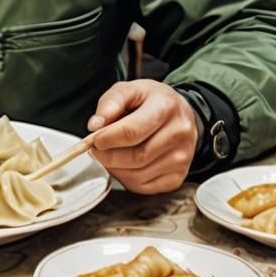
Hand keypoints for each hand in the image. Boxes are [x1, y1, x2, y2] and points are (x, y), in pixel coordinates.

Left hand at [86, 79, 198, 194]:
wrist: (178, 112)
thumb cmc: (151, 101)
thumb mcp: (129, 89)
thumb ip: (110, 103)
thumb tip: (95, 125)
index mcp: (165, 107)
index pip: (131, 132)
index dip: (107, 138)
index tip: (93, 139)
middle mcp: (179, 134)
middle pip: (136, 157)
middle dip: (108, 156)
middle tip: (96, 149)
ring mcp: (182, 158)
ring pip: (138, 175)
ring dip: (115, 169)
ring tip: (110, 154)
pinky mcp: (178, 177)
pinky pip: (144, 187)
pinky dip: (126, 179)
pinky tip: (123, 165)